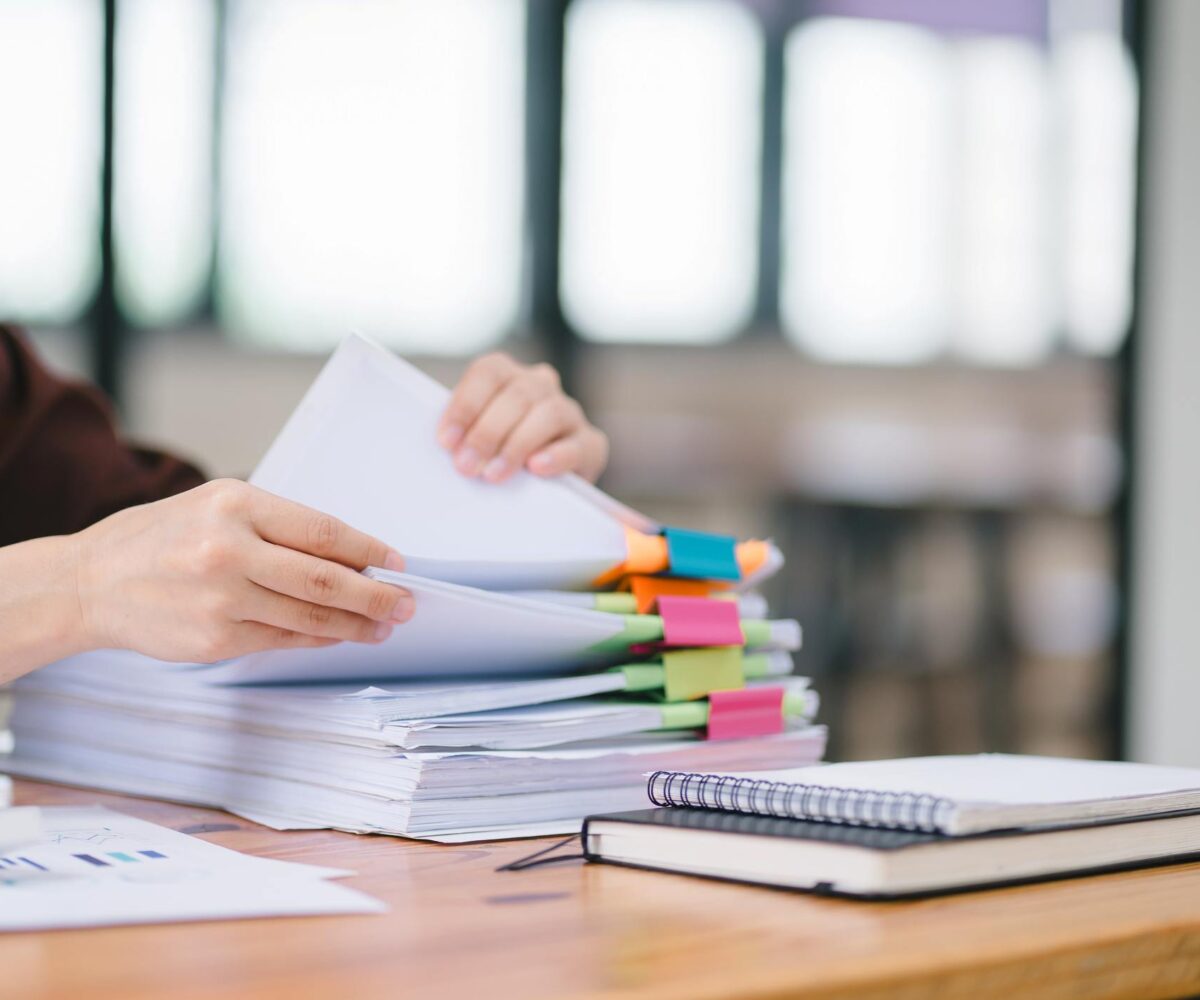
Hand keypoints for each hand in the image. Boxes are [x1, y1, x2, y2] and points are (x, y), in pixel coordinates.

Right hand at [72, 479, 413, 663]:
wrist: (90, 582)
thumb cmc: (160, 537)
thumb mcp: (217, 506)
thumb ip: (280, 526)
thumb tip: (351, 556)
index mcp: (236, 505)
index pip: (324, 531)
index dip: (370, 550)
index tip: (397, 562)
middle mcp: (229, 551)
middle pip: (326, 580)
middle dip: (377, 595)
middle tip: (407, 603)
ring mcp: (222, 599)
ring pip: (311, 617)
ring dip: (356, 624)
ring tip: (383, 624)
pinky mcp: (216, 640)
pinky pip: (284, 641)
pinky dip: (319, 639)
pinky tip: (340, 635)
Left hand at [436, 353, 608, 483]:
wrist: (544, 485)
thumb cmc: (498, 455)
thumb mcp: (478, 438)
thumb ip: (466, 432)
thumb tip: (448, 446)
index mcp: (509, 376)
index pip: (489, 373)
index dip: (465, 405)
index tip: (447, 440)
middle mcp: (541, 385)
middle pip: (517, 395)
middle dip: (487, 432)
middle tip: (466, 465)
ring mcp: (569, 412)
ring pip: (548, 413)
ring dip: (516, 445)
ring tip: (493, 474)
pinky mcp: (590, 444)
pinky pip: (577, 445)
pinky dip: (555, 456)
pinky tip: (536, 469)